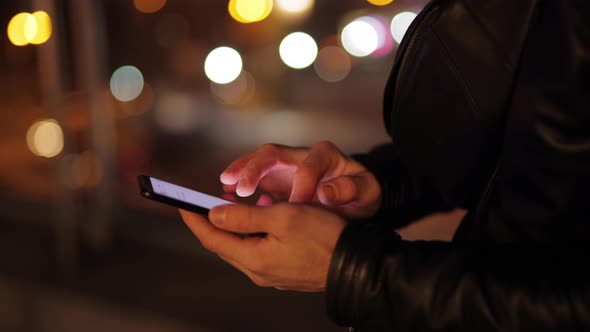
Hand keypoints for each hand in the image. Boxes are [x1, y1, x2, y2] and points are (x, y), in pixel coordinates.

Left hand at [179, 203, 345, 291]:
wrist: (357, 263)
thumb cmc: (323, 236)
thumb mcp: (282, 217)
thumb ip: (244, 217)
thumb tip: (214, 214)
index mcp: (253, 258)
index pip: (212, 238)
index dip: (195, 219)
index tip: (181, 203)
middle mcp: (259, 271)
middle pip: (225, 244)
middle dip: (214, 220)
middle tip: (206, 200)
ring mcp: (272, 274)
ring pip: (243, 246)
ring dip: (236, 224)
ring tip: (239, 202)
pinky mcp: (285, 271)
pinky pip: (259, 250)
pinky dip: (254, 232)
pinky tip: (266, 216)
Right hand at [220, 141, 381, 219]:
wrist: (358, 196)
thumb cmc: (363, 193)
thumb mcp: (366, 191)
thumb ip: (350, 189)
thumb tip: (325, 193)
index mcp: (325, 155)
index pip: (307, 166)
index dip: (301, 185)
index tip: (297, 206)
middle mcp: (301, 156)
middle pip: (273, 153)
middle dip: (255, 167)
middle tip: (241, 187)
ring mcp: (286, 166)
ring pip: (258, 161)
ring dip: (240, 171)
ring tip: (225, 184)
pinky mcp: (276, 179)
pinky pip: (255, 176)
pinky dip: (240, 183)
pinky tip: (227, 194)